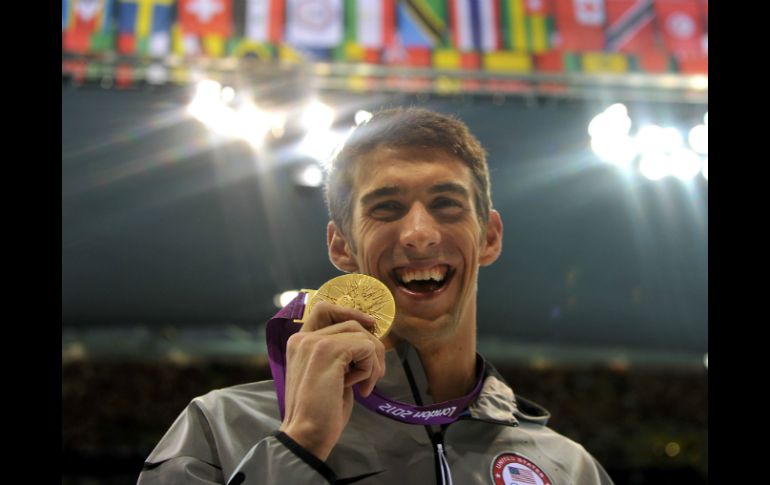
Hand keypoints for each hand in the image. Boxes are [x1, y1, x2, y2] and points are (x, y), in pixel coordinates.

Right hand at [278, 301, 386, 460]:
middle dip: (371, 346)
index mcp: (299, 342)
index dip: (349, 312)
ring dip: (373, 361)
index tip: (370, 327)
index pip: (325, 309)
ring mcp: (314, 342)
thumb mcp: (330, 375)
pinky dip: (370, 369)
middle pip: (351, 322)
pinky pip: (366, 347)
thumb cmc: (320, 412)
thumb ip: (341, 355)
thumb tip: (370, 340)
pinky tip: (359, 389)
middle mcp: (303, 337)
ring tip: (364, 386)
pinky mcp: (328, 351)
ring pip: (362, 334)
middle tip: (374, 374)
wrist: (307, 435)